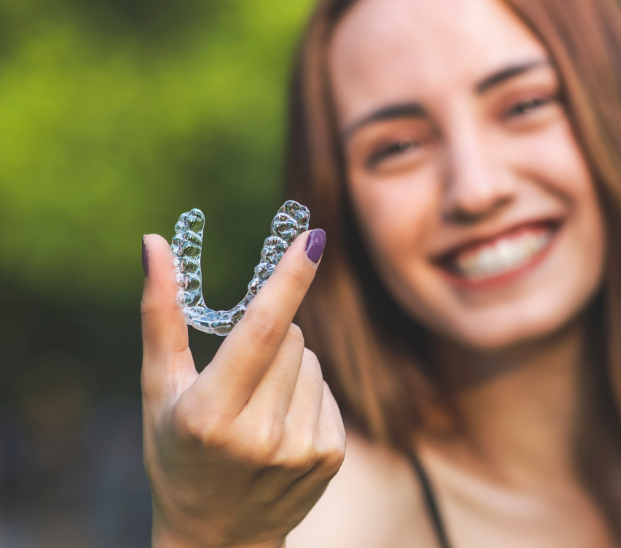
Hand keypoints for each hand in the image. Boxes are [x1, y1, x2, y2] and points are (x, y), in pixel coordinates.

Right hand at [140, 230, 344, 547]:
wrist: (216, 535)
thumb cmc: (176, 452)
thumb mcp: (158, 389)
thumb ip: (161, 314)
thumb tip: (155, 243)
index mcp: (211, 413)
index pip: (260, 330)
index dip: (289, 279)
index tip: (313, 238)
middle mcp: (260, 435)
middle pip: (291, 336)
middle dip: (270, 335)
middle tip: (240, 374)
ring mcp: (300, 449)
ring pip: (312, 360)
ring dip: (289, 367)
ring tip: (258, 408)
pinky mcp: (330, 456)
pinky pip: (327, 389)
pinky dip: (307, 395)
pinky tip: (281, 427)